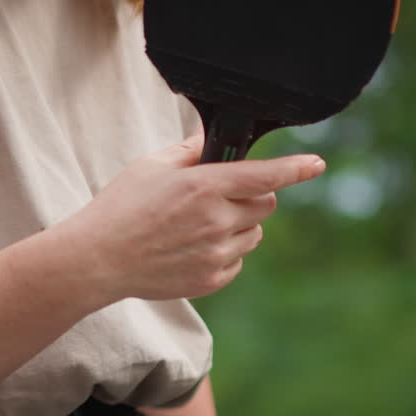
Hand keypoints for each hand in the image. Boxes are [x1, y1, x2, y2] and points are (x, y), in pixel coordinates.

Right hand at [70, 131, 325, 300]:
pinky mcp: (211, 280)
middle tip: (220, 196)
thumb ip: (192, 150)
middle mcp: (216, 221)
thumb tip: (215, 136)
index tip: (317, 164)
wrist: (98, 259)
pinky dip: (226, 252)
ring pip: (255, 234)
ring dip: (241, 225)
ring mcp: (216, 254)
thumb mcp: (152, 166)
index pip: (265, 174)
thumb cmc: (121, 207)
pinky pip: (237, 260)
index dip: (296, 168)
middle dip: (253, 195)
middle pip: (266, 203)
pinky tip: (192, 248)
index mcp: (204, 186)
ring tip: (201, 224)